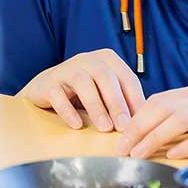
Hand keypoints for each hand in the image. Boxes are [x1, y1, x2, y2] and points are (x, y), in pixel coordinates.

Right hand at [16, 48, 144, 131]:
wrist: (45, 88)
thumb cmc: (83, 92)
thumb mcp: (105, 92)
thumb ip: (123, 101)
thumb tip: (143, 122)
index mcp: (109, 60)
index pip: (128, 78)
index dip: (136, 100)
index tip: (142, 121)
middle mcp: (89, 59)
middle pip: (107, 79)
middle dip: (118, 104)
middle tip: (124, 127)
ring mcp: (67, 68)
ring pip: (84, 84)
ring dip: (97, 107)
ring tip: (105, 128)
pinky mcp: (49, 82)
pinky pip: (59, 95)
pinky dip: (68, 111)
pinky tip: (77, 125)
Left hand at [116, 83, 187, 159]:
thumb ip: (187, 113)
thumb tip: (153, 130)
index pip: (158, 100)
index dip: (136, 118)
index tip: (121, 138)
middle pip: (164, 108)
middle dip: (139, 129)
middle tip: (123, 149)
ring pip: (181, 120)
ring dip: (156, 137)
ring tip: (141, 154)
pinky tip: (174, 156)